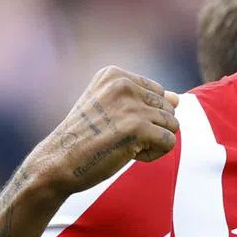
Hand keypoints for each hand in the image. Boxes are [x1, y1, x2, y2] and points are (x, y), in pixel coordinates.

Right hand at [30, 66, 179, 197]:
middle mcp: (123, 84)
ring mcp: (131, 105)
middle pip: (167, 108)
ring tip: (126, 147)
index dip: (143, 116)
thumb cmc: (84, 139)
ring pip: (172, 125)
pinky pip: (169, 142)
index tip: (115, 126)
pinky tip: (131, 156)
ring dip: (153, 143)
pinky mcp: (138, 128)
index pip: (157, 92)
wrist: (58, 162)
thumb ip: (144, 101)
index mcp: (114, 74)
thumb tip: (178, 99)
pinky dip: (154, 155)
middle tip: (120, 139)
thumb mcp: (110, 110)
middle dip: (151, 129)